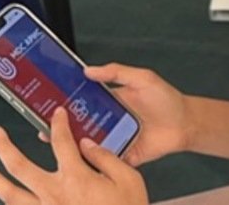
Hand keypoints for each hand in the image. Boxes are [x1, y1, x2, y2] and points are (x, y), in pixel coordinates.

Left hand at [0, 107, 147, 204]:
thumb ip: (106, 158)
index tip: (57, 113)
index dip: (58, 124)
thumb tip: (87, 143)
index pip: (61, 142)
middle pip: (19, 166)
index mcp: (75, 178)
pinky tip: (2, 195)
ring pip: (8, 193)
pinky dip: (7, 201)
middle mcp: (52, 193)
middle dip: (4, 146)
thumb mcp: (128, 179)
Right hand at [39, 63, 190, 166]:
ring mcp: (113, 138)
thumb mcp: (143, 78)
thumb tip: (89, 70)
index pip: (81, 100)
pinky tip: (78, 156)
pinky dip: (91, 158)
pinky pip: (102, 159)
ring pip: (86, 142)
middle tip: (44, 122)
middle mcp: (108, 120)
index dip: (65, 101)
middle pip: (79, 122)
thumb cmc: (166, 99)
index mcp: (110, 100)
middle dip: (61, 123)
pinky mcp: (120, 155)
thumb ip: (117, 72)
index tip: (46, 100)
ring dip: (72, 141)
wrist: (185, 123)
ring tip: (54, 139)